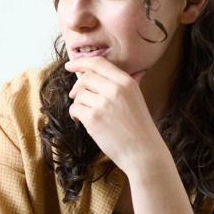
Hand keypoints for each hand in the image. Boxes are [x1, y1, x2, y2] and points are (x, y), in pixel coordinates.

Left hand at [63, 55, 163, 173]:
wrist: (143, 152)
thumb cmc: (139, 127)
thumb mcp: (138, 99)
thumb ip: (131, 83)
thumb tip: (138, 71)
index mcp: (126, 82)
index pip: (98, 63)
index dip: (80, 62)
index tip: (69, 65)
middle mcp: (115, 89)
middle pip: (85, 78)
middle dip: (76, 87)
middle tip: (74, 95)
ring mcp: (104, 103)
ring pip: (79, 95)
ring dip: (78, 104)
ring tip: (86, 114)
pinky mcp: (93, 118)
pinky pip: (75, 109)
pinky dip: (75, 115)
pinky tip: (82, 122)